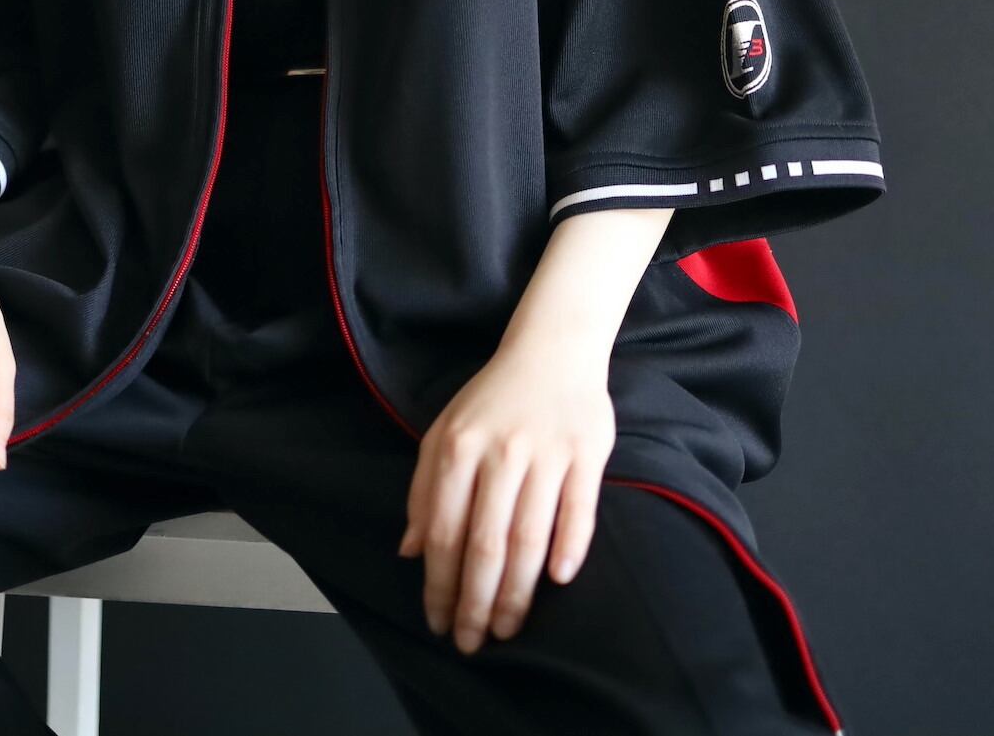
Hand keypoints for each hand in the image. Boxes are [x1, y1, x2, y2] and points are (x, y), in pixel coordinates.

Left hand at [397, 342, 615, 654]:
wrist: (552, 351)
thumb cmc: (491, 399)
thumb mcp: (444, 432)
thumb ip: (423, 489)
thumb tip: (408, 551)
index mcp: (457, 448)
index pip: (444, 530)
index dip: (439, 583)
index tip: (437, 621)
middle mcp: (499, 453)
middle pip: (485, 543)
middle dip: (474, 602)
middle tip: (470, 642)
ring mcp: (545, 454)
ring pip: (529, 538)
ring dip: (516, 591)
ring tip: (506, 628)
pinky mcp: (586, 454)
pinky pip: (578, 511)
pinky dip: (568, 549)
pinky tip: (557, 582)